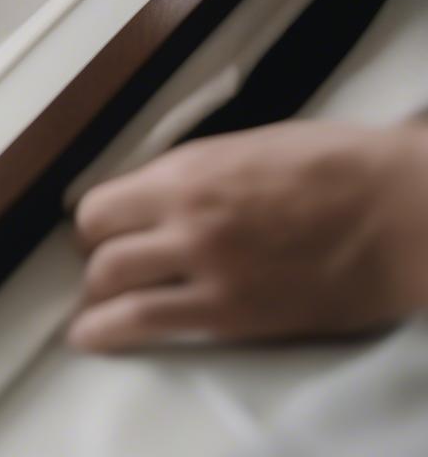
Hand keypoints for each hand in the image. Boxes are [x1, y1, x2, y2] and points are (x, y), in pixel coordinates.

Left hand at [69, 122, 427, 350]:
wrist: (397, 210)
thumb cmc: (333, 168)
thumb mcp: (243, 149)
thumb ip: (192, 176)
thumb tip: (153, 196)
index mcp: (188, 170)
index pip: (102, 202)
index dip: (96, 222)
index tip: (101, 232)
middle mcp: (185, 216)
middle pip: (99, 246)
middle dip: (95, 262)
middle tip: (105, 271)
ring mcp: (207, 266)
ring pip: (112, 284)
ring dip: (98, 298)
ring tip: (95, 310)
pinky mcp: (232, 314)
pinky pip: (146, 323)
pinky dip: (107, 332)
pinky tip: (91, 337)